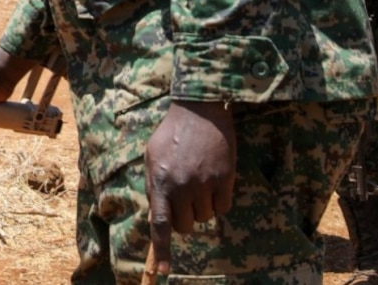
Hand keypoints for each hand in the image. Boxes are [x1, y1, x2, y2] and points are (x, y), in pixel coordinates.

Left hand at [144, 100, 236, 276]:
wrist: (199, 109)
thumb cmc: (172, 133)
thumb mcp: (152, 157)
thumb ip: (154, 187)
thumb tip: (158, 217)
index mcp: (160, 181)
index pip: (160, 223)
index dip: (162, 249)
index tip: (164, 271)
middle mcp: (181, 186)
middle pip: (185, 225)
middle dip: (184, 217)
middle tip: (185, 195)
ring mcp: (204, 183)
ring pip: (205, 217)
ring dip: (202, 206)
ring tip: (198, 179)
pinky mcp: (225, 178)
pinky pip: (223, 207)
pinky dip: (219, 199)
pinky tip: (214, 179)